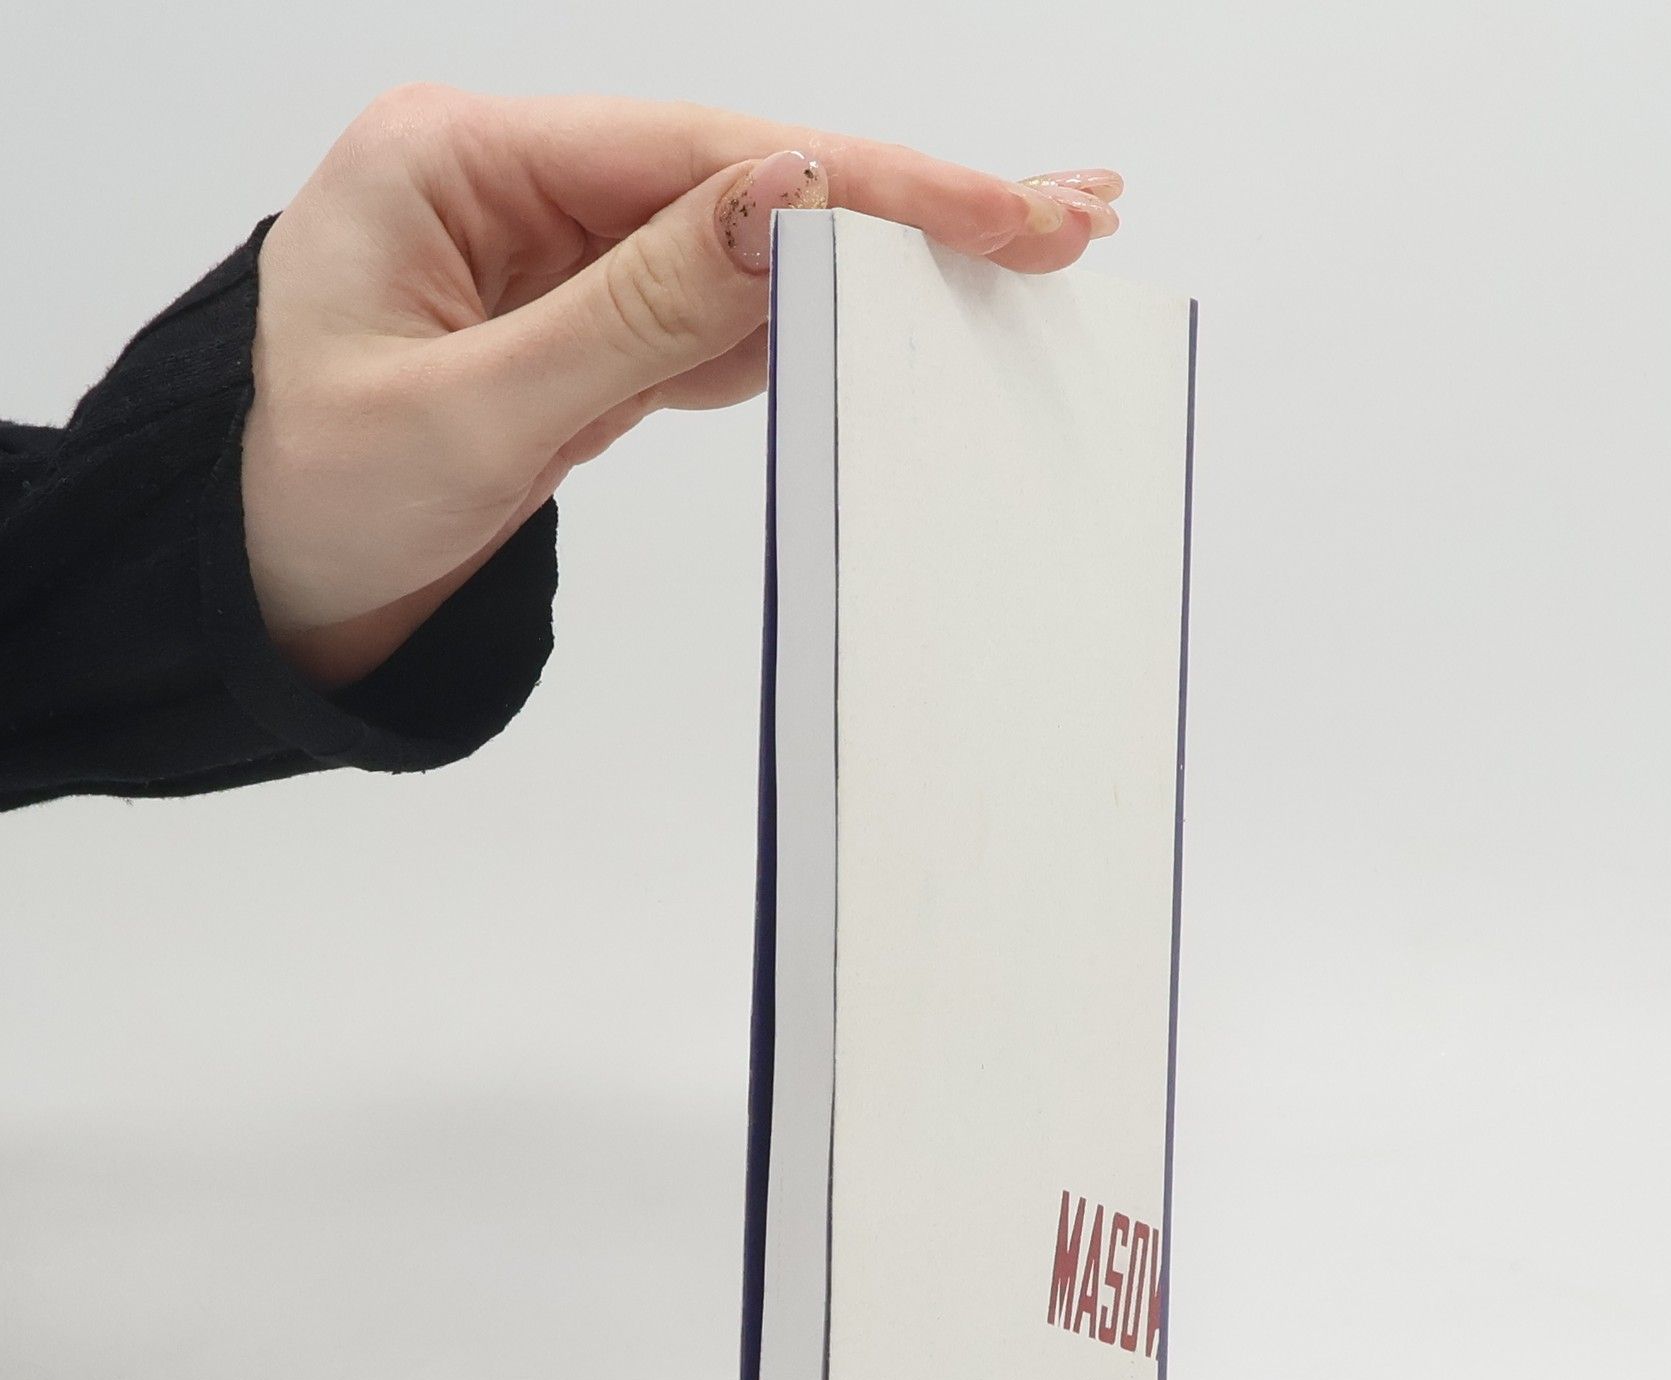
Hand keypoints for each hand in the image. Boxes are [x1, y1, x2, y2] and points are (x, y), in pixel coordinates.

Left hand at [240, 88, 1122, 687]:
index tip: (992, 207)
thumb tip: (789, 198)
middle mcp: (513, 180)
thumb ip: (638, 308)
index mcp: (455, 160)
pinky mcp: (582, 318)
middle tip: (1061, 211)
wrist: (265, 592)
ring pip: (745, 244)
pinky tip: (903, 308)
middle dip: (901, 199)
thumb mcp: (473, 412)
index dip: (858, 180)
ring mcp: (554, 248)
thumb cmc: (315, 501)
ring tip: (1019, 253)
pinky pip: (712, 314)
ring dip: (875, 258)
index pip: (698, 152)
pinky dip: (809, 326)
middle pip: (742, 174)